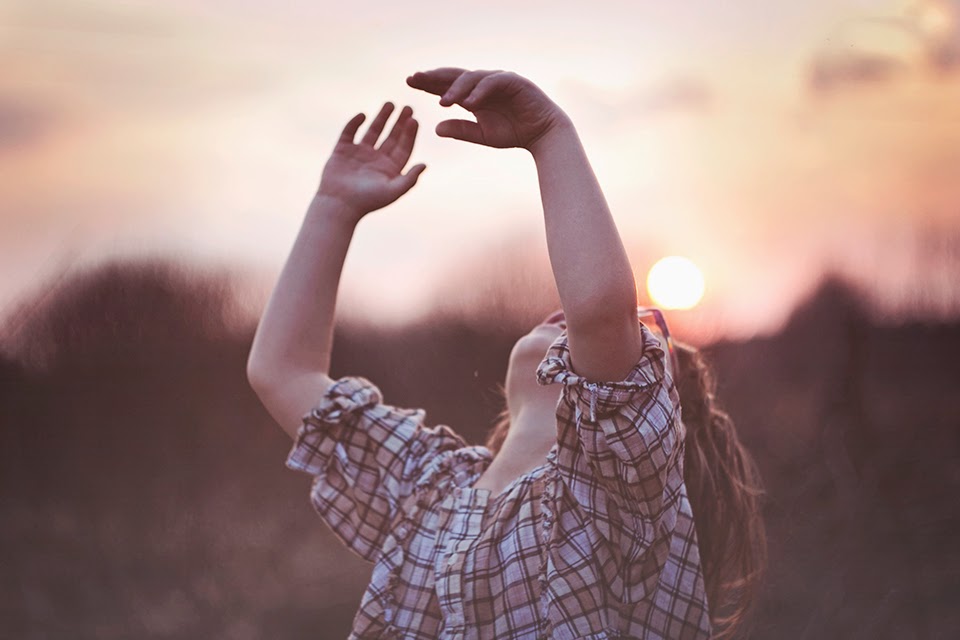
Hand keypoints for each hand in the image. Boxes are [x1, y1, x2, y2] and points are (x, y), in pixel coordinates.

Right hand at [316, 102, 425, 218]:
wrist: (339, 205)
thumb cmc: (367, 202)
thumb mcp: (392, 191)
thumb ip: (410, 179)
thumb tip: (425, 164)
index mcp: (390, 169)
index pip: (404, 147)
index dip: (409, 134)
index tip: (414, 120)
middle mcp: (377, 159)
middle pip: (391, 136)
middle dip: (399, 122)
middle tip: (407, 107)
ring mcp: (360, 154)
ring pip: (373, 131)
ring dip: (381, 117)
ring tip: (390, 103)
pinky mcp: (342, 150)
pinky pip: (349, 132)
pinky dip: (355, 123)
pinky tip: (362, 115)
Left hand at [406, 68, 568, 150]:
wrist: (543, 134)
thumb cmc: (513, 133)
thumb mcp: (482, 135)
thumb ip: (461, 130)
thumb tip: (435, 128)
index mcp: (473, 94)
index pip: (447, 85)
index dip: (428, 83)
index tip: (409, 82)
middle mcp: (483, 83)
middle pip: (454, 75)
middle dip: (434, 76)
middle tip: (414, 78)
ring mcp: (498, 79)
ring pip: (472, 78)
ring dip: (456, 88)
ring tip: (442, 102)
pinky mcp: (514, 81)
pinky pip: (493, 83)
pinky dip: (480, 91)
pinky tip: (468, 102)